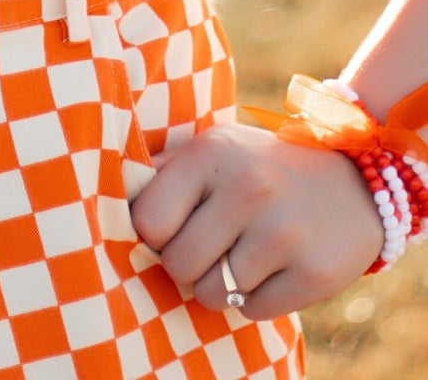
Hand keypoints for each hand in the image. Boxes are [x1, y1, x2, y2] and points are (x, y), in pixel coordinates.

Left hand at [129, 119, 384, 321]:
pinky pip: (253, 310)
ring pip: (214, 294)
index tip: (171, 230)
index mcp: (211, 154)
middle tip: (208, 248)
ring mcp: (283, 233)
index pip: (147, 221)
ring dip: (220, 286)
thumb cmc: (259, 168)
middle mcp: (247, 189)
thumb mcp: (214, 149)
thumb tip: (106, 195)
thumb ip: (164, 170)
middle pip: (178, 264)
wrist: (354, 183)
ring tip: (240, 257)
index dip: (153, 235)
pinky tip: (272, 268)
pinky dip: (256, 299)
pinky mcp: (312, 273)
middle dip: (186, 266)